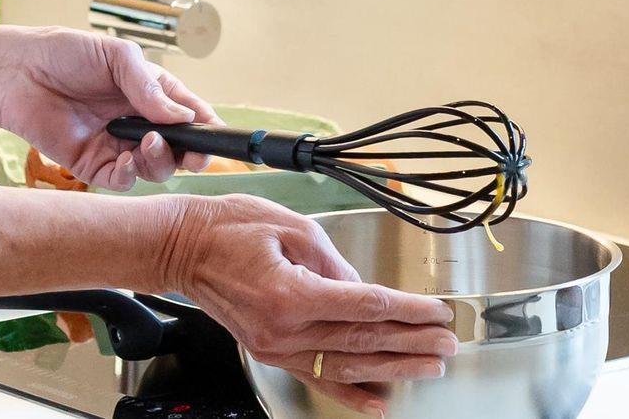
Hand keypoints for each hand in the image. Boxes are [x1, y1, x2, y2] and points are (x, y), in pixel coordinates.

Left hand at [0, 26, 221, 190]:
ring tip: (151, 144)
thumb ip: (149, 86)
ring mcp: (116, 144)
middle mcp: (137, 121)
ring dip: (161, 161)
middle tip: (193, 151)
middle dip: (192, 153)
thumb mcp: (116, 55)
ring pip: (154, 168)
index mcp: (150, 92)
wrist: (16, 71)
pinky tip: (127, 159)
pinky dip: (131, 175)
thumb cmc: (64, 53)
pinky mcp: (92, 163)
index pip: (189, 113)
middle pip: (179, 148)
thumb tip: (181, 115)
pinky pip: (121, 180)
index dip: (207, 126)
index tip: (218, 135)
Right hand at [157, 194, 456, 417]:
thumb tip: (364, 288)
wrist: (181, 248)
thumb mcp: (290, 227)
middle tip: (447, 342)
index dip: (407, 309)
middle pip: (362, 338)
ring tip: (429, 367)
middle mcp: (284, 329)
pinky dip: (350, 393)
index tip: (436, 310)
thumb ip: (333, 261)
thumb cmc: (228, 227)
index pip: (365, 306)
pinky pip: (317, 377)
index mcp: (292, 293)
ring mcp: (276, 346)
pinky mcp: (270, 352)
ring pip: (347, 364)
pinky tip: (377, 402)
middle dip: (411, 342)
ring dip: (393, 367)